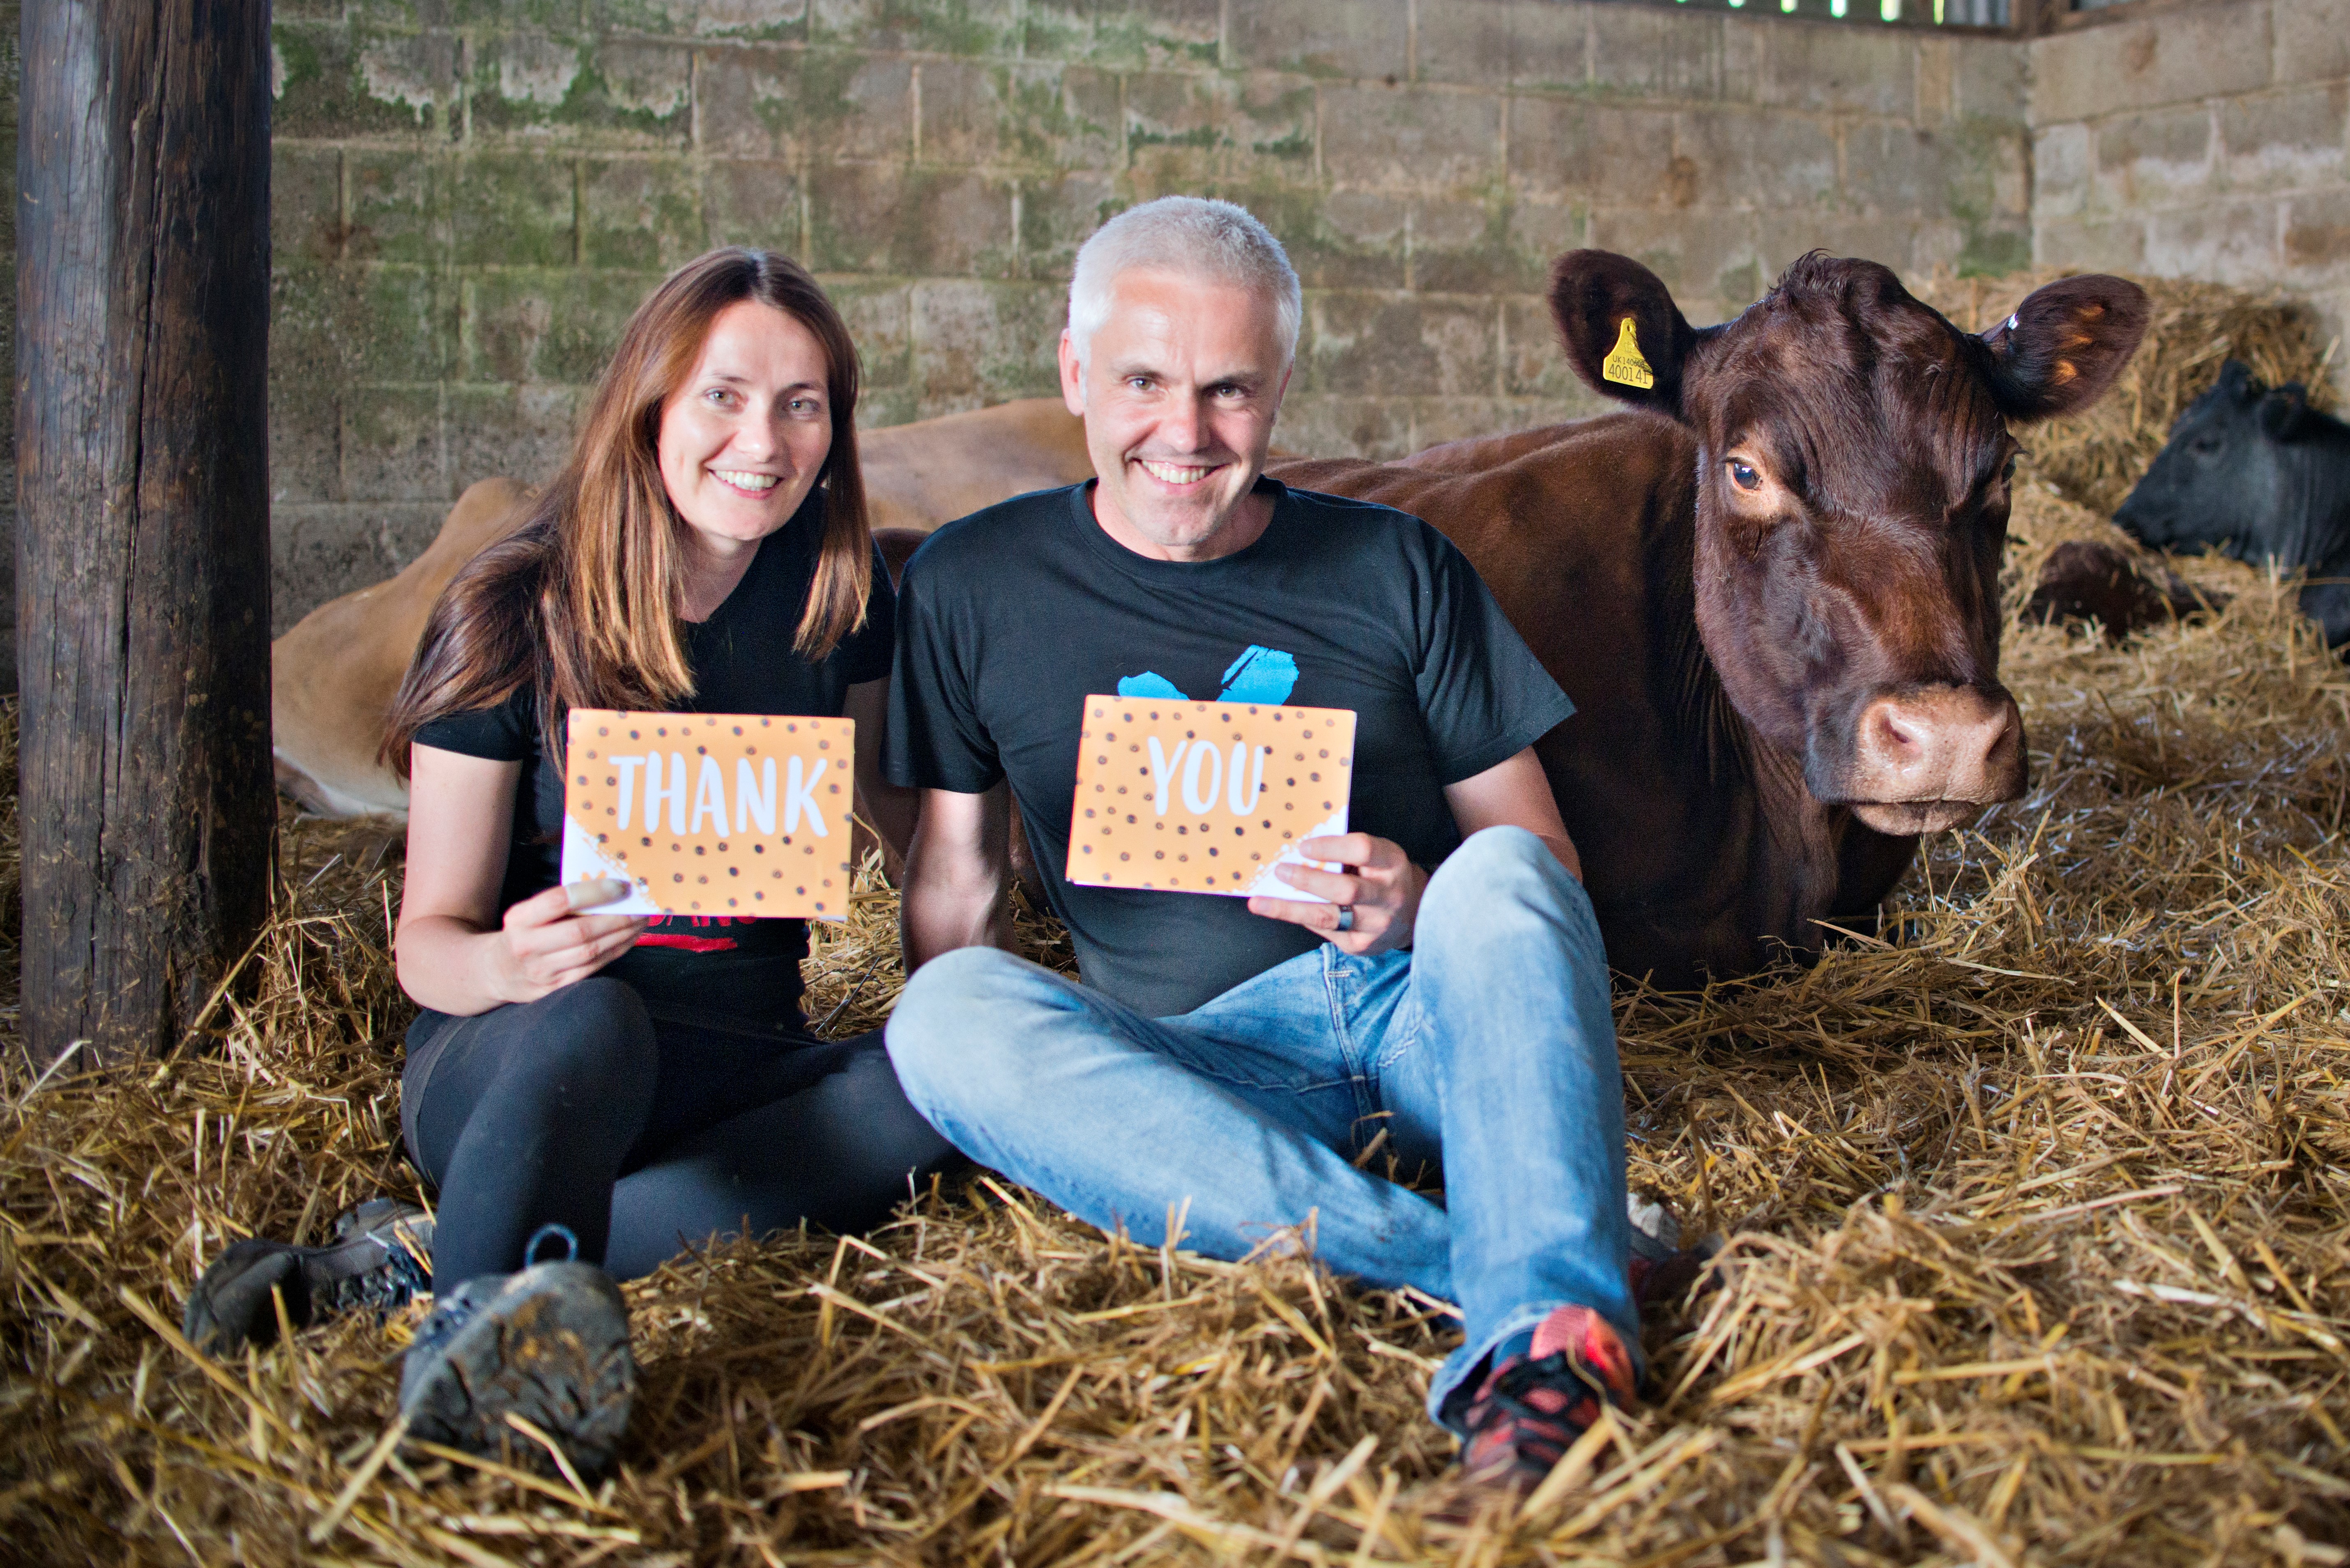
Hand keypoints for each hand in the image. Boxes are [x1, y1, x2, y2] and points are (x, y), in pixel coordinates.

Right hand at [490, 883, 647, 1002]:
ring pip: (591, 952)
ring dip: (623, 936)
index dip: (594, 893)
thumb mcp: (527, 914)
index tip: (621, 886)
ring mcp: (542, 971)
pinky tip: (629, 939)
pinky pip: (593, 968)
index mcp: (519, 919)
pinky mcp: (555, 987)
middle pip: (581, 931)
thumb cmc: (523, 934)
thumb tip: (608, 889)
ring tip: (641, 922)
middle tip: (642, 908)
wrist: (497, 972)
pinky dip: (615, 951)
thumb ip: (559, 903)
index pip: (559, 901)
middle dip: (617, 919)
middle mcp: (528, 946)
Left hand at [1246, 833, 1426, 955]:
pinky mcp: (1361, 945)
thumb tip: (1299, 849)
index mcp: (1391, 863)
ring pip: (1327, 917)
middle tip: (1280, 870)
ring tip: (1260, 902)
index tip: (1303, 845)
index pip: (1363, 850)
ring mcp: (1375, 925)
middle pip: (1346, 890)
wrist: (1414, 915)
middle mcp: (1388, 896)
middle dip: (1308, 880)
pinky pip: (1324, 932)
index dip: (1331, 847)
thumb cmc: (1383, 877)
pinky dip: (1301, 919)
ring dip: (1290, 908)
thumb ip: (1346, 852)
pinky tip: (1283, 911)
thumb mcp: (1376, 857)